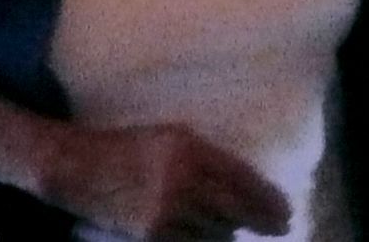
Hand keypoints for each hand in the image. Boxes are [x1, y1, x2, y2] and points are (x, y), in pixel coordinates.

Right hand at [36, 122, 291, 240]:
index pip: (241, 178)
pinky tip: (220, 236)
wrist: (82, 169)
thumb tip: (245, 185)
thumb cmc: (132, 146)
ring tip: (244, 227)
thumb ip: (208, 158)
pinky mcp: (152, 234)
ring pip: (217, 231)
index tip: (286, 208)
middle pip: (235, 210)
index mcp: (189, 150)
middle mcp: (181, 181)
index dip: (268, 198)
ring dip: (233, 230)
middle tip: (283, 226)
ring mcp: (166, 212)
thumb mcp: (174, 138)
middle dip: (264, 221)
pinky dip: (209, 240)